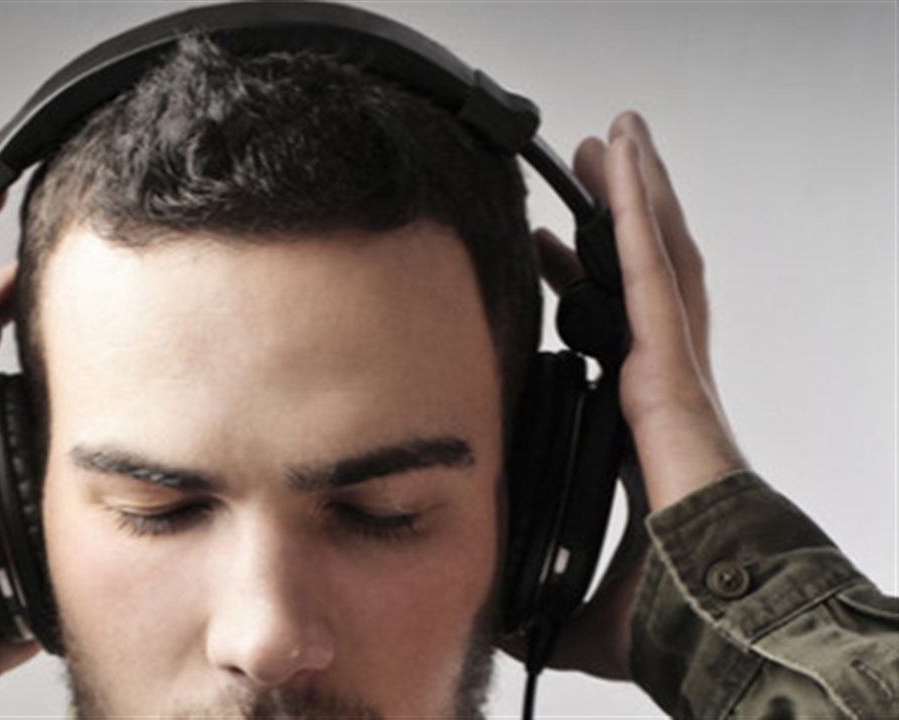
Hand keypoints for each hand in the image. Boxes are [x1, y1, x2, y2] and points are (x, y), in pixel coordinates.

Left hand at [534, 112, 747, 677]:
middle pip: (643, 276)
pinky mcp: (668, 360)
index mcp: (645, 420)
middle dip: (619, 216)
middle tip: (593, 166)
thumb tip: (502, 616)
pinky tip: (625, 161)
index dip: (583, 285)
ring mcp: (670, 365)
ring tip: (616, 140)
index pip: (612, 331)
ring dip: (637, 194)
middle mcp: (663, 381)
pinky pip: (652, 268)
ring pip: (656, 256)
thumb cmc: (671, 602)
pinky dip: (641, 211)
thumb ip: (544, 588)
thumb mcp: (580, 588)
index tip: (549, 254)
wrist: (706, 609)